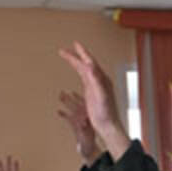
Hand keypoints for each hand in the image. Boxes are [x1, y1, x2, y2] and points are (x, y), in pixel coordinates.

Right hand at [58, 42, 130, 160]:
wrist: (108, 125)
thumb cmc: (106, 113)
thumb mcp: (101, 95)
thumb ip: (96, 80)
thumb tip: (91, 66)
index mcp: (101, 79)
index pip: (89, 62)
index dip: (81, 53)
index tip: (74, 44)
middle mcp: (99, 81)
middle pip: (85, 64)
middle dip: (75, 56)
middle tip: (64, 50)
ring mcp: (96, 86)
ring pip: (84, 70)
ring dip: (76, 62)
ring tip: (68, 56)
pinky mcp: (92, 93)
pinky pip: (84, 78)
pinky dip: (79, 72)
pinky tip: (77, 71)